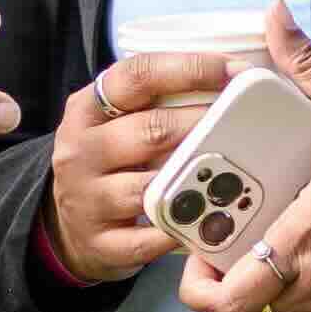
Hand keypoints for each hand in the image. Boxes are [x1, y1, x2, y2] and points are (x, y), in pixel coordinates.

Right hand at [46, 46, 242, 282]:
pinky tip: (205, 223)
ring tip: (231, 175)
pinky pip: (148, 240)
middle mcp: (81, 150)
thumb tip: (232, 78)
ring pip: (149, 188)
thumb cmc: (108, 164)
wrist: (65, 228)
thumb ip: (155, 101)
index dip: (191, 68)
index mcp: (87, 109)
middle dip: (206, 124)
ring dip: (194, 181)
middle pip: (151, 129)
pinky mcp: (99, 243)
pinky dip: (179, 232)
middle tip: (245, 124)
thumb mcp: (114, 122)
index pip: (138, 75)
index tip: (233, 70)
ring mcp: (86, 199)